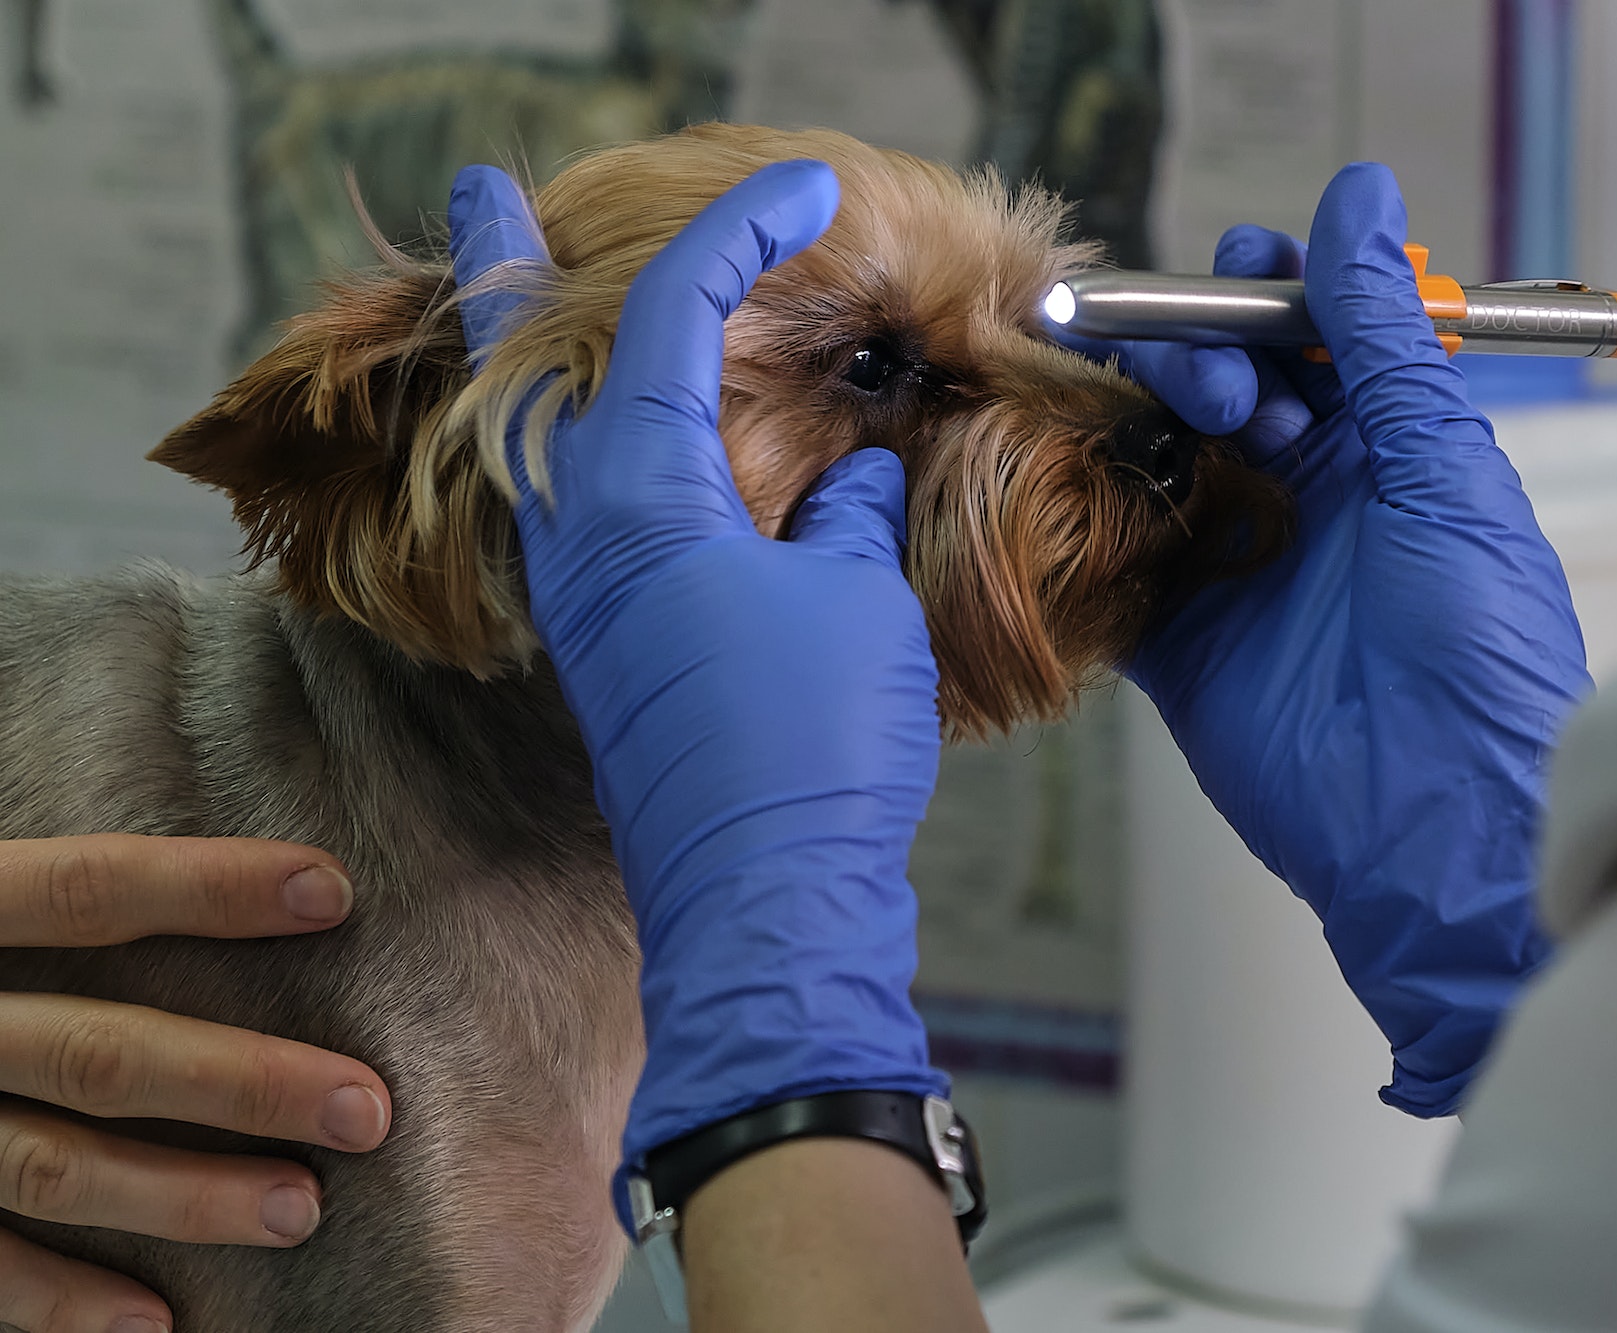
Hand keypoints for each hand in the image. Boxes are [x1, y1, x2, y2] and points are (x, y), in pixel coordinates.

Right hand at [0, 835, 391, 1332]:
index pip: (85, 891)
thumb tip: (245, 872)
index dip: (209, 886)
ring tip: (299, 1209)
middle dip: (241, 1081)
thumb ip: (34, 897)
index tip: (333, 890)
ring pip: (48, 1163)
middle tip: (366, 1109)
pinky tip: (154, 1325)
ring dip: (180, 1195)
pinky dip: (57, 1302)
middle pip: (97, 1047)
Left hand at [448, 162, 945, 1221]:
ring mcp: (583, 601)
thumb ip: (846, 512)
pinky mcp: (610, 653)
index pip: (673, 312)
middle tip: (482, 193)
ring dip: (546, 360)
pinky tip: (636, 455)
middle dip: (503, 266)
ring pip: (543, 442)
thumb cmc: (813, 748)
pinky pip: (583, 515)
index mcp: (640, 495)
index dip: (743, 229)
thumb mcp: (859, 599)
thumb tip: (843, 481)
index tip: (804, 187)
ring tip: (541, 301)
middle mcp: (581, 537)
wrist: (767, 906)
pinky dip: (596, 452)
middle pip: (527, 365)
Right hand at [1075, 164, 1590, 1115]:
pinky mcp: (1172, 637)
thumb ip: (1381, 336)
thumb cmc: (1478, 650)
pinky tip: (1094, 472)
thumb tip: (1358, 196)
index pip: (1308, 339)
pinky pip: (1113, 550)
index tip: (1244, 271)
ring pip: (1160, 450)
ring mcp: (1233, 564)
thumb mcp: (1439, 472)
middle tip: (1221, 379)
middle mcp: (1304, 497)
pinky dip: (1093, 507)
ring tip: (1191, 416)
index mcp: (1387, 452)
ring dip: (1157, 411)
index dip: (1269, 295)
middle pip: (1220, 383)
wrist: (1439, 828)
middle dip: (1208, 352)